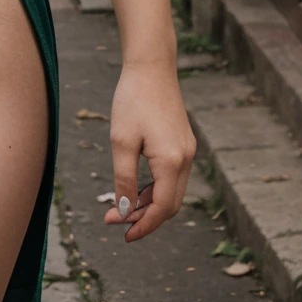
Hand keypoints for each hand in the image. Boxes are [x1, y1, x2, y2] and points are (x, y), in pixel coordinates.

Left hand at [102, 60, 195, 240]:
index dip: (143, 225)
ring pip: (171, 191)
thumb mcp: (121, 141)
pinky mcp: (184, 144)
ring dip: (148, 203)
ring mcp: (187, 151)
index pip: (162, 209)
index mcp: (172, 161)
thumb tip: (124, 210)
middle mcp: (186, 159)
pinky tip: (134, 188)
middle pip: (169, 204)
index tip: (122, 234)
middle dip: (143, 217)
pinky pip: (172, 177)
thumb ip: (123, 179)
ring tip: (120, 207)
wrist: (151, 67)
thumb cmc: (132, 100)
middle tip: (114, 220)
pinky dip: (154, 187)